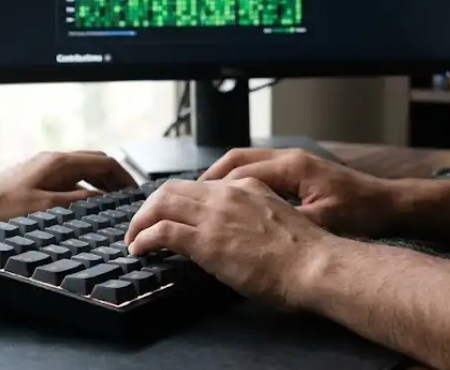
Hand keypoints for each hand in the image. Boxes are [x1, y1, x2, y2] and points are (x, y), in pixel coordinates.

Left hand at [0, 151, 135, 230]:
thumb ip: (79, 200)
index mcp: (59, 163)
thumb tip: (104, 197)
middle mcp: (53, 159)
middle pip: (95, 161)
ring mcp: (43, 166)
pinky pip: (70, 175)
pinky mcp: (34, 176)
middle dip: (115, 177)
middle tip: (127, 197)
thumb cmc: (1, 209)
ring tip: (110, 200)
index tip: (135, 192)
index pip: (105, 161)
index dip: (124, 176)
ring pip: (82, 168)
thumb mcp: (46, 208)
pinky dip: (85, 184)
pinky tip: (83, 201)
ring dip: (100, 181)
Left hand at [125, 177, 331, 307]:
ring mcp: (215, 214)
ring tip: (134, 238)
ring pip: (162, 203)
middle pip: (174, 188)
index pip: (200, 186)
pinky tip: (139, 249)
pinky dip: (143, 238)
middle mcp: (227, 193)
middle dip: (151, 206)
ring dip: (141, 221)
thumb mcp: (276, 220)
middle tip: (142, 225)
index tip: (169, 214)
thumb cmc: (306, 254)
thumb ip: (253, 217)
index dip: (178, 200)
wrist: (315, 265)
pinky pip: (162, 231)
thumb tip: (237, 234)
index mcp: (247, 187)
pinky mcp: (206, 239)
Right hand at [200, 148, 393, 235]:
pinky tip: (230, 200)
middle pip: (237, 160)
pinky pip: (258, 171)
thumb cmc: (361, 213)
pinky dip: (239, 182)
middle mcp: (289, 159)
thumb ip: (287, 223)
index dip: (214, 189)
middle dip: (209, 178)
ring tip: (200, 198)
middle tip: (184, 197)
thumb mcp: (323, 222)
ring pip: (245, 163)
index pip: (240, 172)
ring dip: (222, 179)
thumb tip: (252, 231)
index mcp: (292, 167)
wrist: (389, 205)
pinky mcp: (298, 172)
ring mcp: (293, 163)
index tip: (192, 204)